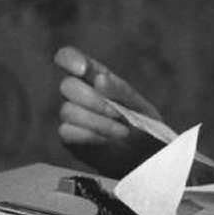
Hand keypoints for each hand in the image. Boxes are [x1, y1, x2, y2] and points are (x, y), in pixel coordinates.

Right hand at [56, 46, 162, 176]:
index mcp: (95, 76)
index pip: (69, 58)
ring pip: (68, 111)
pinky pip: (67, 131)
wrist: (146, 155)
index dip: (70, 59)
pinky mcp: (69, 137)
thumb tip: (99, 80)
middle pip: (68, 86)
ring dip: (97, 121)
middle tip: (118, 112)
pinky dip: (90, 135)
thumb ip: (119, 90)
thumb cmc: (142, 123)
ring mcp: (72, 115)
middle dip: (95, 101)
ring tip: (121, 131)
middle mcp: (80, 93)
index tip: (83, 70)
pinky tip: (107, 140)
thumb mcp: (137, 103)